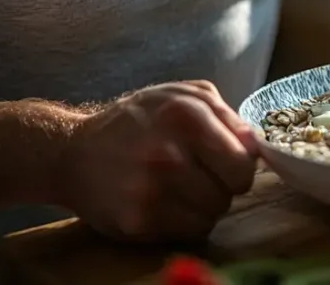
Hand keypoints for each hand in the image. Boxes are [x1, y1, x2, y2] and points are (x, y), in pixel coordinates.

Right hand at [56, 81, 258, 241]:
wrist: (72, 152)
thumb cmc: (138, 122)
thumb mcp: (184, 97)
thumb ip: (227, 116)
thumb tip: (257, 147)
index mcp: (186, 115)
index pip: (244, 162)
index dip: (240, 166)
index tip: (225, 163)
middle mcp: (167, 154)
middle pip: (230, 192)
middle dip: (222, 186)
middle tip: (200, 175)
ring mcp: (150, 191)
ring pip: (212, 215)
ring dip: (203, 206)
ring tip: (179, 188)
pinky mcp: (136, 222)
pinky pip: (187, 232)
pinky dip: (183, 222)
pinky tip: (163, 203)